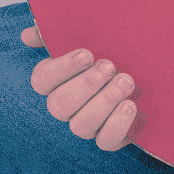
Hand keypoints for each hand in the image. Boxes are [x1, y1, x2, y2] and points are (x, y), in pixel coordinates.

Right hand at [22, 24, 145, 151]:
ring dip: (104, 102)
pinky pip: (106, 141)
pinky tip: (130, 106)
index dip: (62, 69)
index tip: (87, 54)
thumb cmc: (109, 50)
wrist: (144, 70)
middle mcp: (66, 106)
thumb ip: (57, 32)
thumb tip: (29, 35)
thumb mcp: (89, 35)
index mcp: (55, 80)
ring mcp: (87, 125)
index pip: (42, 80)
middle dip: (86, 85)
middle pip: (59, 105)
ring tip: (126, 81)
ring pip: (81, 125)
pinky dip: (117, 125)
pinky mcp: (110, 138)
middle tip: (109, 67)